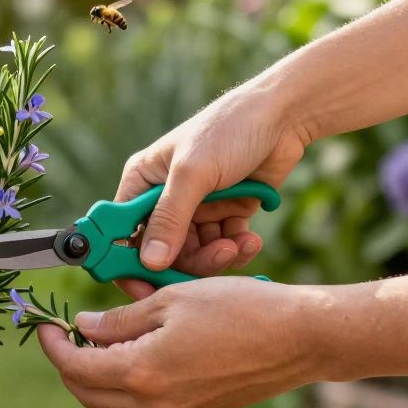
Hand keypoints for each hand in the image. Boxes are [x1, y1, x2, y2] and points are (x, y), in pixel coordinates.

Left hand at [35, 278, 327, 407]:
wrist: (303, 338)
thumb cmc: (240, 308)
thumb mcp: (171, 300)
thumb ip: (120, 319)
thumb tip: (84, 327)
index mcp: (142, 373)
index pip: (74, 367)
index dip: (52, 345)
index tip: (44, 324)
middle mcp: (155, 404)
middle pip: (87, 393)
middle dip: (68, 363)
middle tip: (66, 332)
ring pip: (115, 401)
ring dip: (98, 372)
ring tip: (102, 334)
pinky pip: (145, 402)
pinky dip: (129, 377)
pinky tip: (138, 346)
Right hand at [115, 86, 310, 299]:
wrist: (284, 117)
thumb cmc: (229, 130)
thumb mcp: (193, 173)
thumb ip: (170, 218)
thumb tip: (149, 262)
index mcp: (143, 182)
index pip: (123, 233)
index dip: (129, 264)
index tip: (144, 289)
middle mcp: (165, 198)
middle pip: (163, 252)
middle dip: (189, 261)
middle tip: (216, 257)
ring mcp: (196, 208)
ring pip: (194, 254)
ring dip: (217, 256)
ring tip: (238, 244)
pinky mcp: (225, 214)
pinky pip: (222, 246)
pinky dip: (236, 248)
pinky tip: (250, 239)